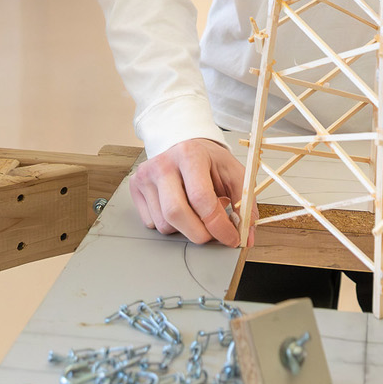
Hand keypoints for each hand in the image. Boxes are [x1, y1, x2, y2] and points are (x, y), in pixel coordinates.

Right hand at [127, 138, 251, 246]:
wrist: (184, 145)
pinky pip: (152, 222)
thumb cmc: (209, 161)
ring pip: (164, 223)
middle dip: (199, 234)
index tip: (231, 238)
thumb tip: (247, 236)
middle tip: (213, 235)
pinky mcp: (136, 187)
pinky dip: (170, 224)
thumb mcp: (233, 173)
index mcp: (190, 155)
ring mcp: (146, 176)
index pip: (201, 199)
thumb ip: (244, 203)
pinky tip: (179, 208)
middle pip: (176, 214)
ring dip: (185, 229)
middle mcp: (163, 164)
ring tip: (195, 212)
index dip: (218, 226)